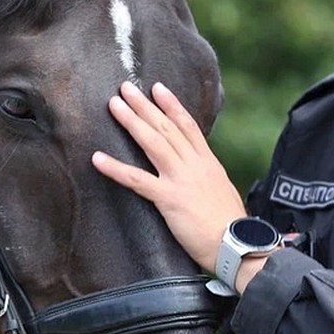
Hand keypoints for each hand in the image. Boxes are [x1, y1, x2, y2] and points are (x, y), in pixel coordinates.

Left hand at [92, 81, 245, 272]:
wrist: (237, 246)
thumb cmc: (230, 227)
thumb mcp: (221, 192)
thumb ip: (207, 178)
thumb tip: (200, 173)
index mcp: (208, 163)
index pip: (188, 126)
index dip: (172, 106)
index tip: (157, 88)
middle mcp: (195, 165)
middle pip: (167, 128)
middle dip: (145, 106)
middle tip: (126, 87)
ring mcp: (182, 180)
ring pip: (154, 143)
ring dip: (132, 121)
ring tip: (114, 105)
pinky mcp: (170, 199)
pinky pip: (137, 180)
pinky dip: (116, 168)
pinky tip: (97, 158)